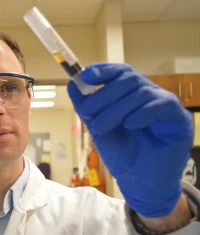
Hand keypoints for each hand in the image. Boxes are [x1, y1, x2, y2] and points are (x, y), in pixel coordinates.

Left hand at [67, 63, 193, 217]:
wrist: (138, 181)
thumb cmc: (121, 153)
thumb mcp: (97, 127)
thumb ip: (86, 106)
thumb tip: (73, 84)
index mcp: (130, 93)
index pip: (119, 72)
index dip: (103, 70)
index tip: (85, 76)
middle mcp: (148, 94)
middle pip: (128, 79)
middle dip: (104, 95)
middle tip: (87, 113)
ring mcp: (164, 104)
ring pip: (141, 92)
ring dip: (116, 109)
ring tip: (100, 127)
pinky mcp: (179, 119)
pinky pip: (162, 105)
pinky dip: (142, 113)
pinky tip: (129, 125)